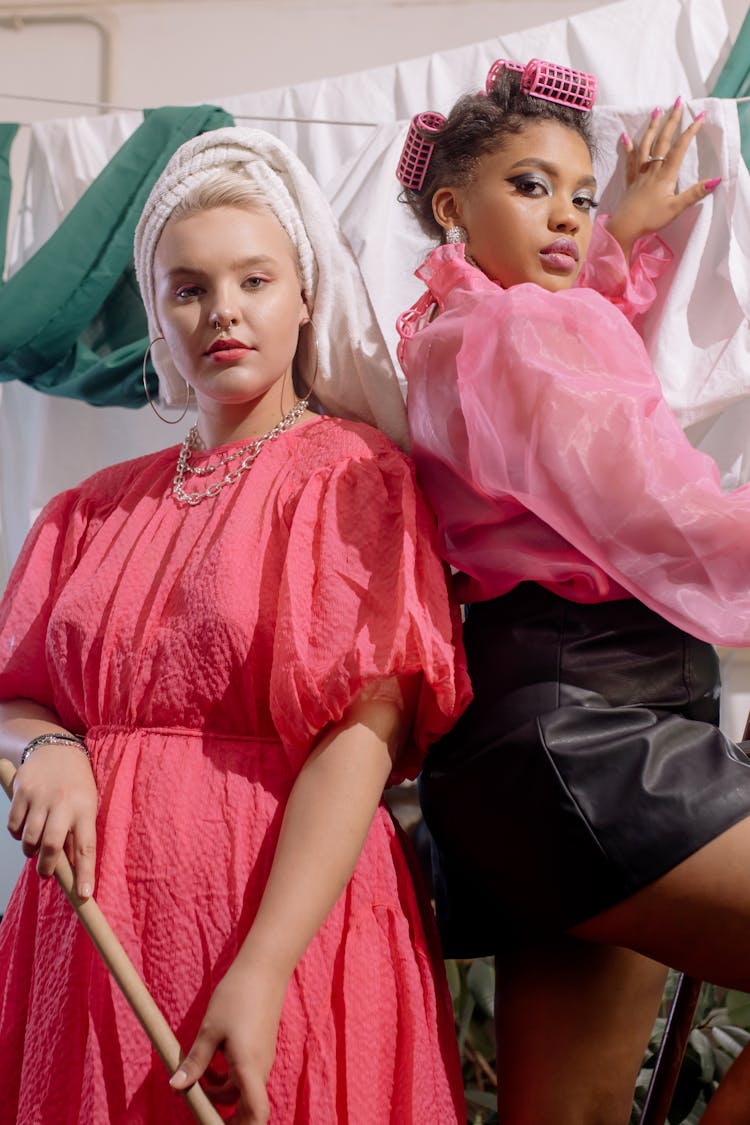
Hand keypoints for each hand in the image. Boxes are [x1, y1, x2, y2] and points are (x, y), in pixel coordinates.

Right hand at [7, 743, 97, 896]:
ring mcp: (40, 796)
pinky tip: (26, 829)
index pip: (87, 846)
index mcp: (85, 807)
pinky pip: (14, 826)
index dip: (85, 872)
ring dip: (31, 851)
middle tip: (45, 874)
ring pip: (30, 838)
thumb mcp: (87, 804)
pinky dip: (18, 835)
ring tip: (36, 848)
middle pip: (52, 844)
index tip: (84, 894)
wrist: (57, 749)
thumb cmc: (76, 783)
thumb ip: (78, 833)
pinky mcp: (21, 792)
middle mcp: (63, 802)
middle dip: (47, 867)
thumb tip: (74, 870)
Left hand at [170, 961, 286, 1123]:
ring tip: (195, 1082)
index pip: (257, 1114)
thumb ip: (195, 1062)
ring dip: (220, 1094)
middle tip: (198, 1110)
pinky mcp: (260, 1048)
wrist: (264, 968)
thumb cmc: (237, 996)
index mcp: (249, 1068)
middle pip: (247, 1108)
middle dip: (225, 1117)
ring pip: (242, 1090)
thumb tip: (175, 1087)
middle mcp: (260, 1068)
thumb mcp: (210, 1030)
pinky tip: (209, 1068)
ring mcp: (262, 1058)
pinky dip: (226, 1079)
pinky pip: (244, 1076)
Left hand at [606, 99, 719, 260]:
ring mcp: (640, 173)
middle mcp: (652, 169)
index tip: (701, 115)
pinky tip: (626, 136)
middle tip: (678, 101)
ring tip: (656, 110)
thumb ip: (695, 193)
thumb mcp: (676, 208)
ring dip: (652, 126)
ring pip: (646, 145)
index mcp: (665, 174)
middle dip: (672, 120)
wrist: (624, 228)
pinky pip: (630, 160)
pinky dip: (629, 147)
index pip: (680, 147)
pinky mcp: (630, 181)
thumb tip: (716, 180)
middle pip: (663, 140)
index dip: (691, 131)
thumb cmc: (650, 219)